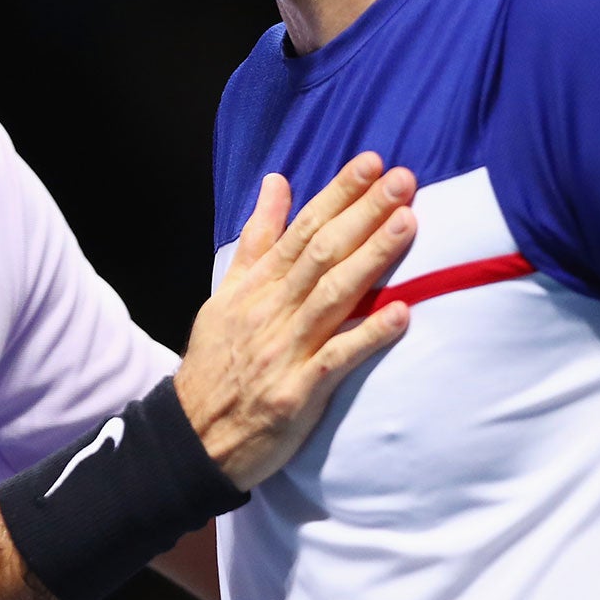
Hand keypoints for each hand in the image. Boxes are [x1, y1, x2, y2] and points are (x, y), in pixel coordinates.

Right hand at [176, 154, 415, 488]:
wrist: (191, 435)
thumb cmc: (216, 362)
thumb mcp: (227, 293)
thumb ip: (257, 238)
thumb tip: (277, 182)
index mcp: (256, 285)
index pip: (302, 229)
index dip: (338, 194)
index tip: (371, 163)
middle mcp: (270, 310)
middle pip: (321, 253)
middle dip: (363, 214)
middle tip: (402, 180)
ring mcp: (283, 351)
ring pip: (332, 295)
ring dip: (372, 259)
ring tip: (408, 225)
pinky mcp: (295, 393)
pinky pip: (336, 359)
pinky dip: (368, 335)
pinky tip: (401, 314)